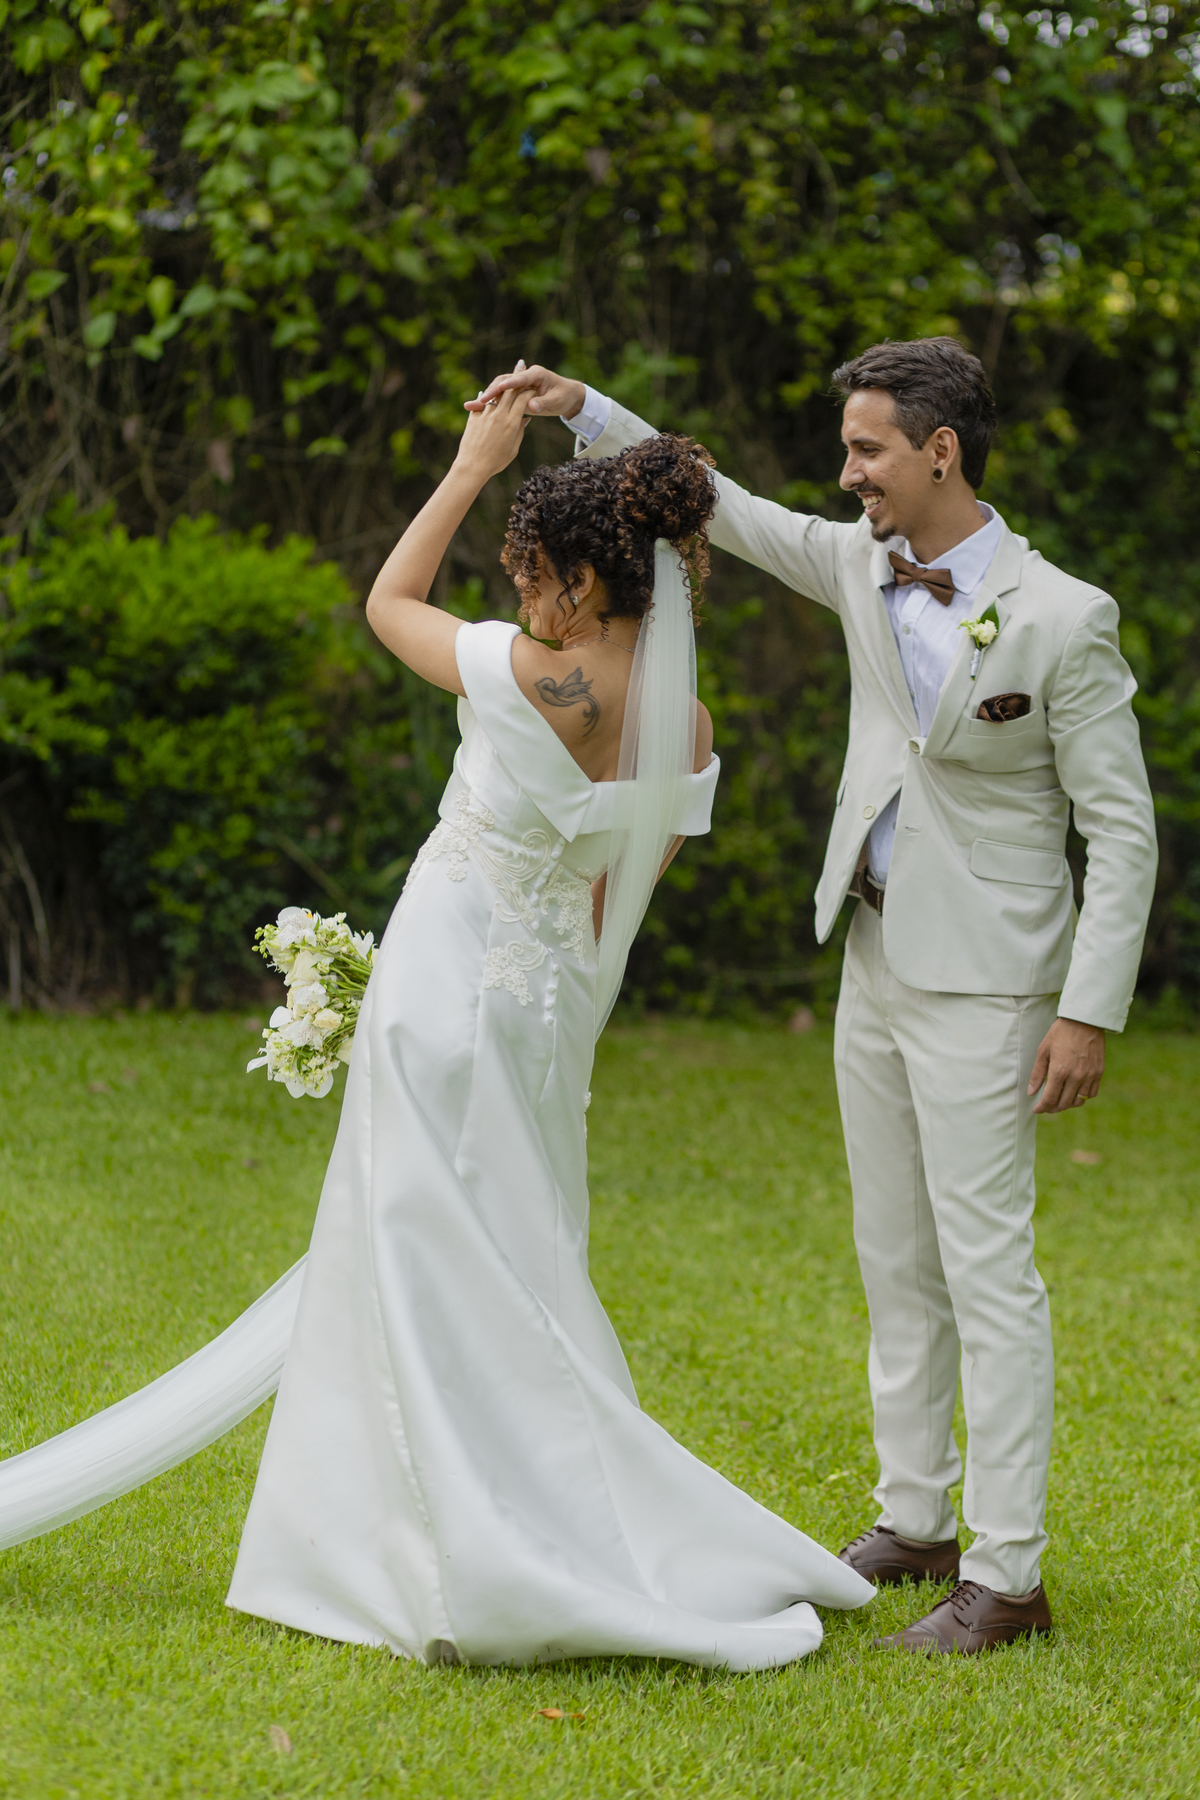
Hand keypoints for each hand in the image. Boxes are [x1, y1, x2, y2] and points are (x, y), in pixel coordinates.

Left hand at [452, 385, 530, 481]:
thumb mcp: (513, 449)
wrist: (472, 467)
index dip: (529, 390)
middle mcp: (498, 416)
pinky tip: (484, 394)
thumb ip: (519, 431)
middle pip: (509, 391)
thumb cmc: (496, 462)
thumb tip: (524, 419)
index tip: (532, 386)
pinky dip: (483, 398)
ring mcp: (485, 415)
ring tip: (503, 381)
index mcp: (511, 423)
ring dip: (500, 387)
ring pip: (495, 395)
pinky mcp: (473, 418)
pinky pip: (480, 403)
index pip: (523, 399)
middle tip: (521, 366)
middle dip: (516, 377)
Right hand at [464, 363, 585, 421]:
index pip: (520, 379)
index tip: (498, 391)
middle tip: (482, 401)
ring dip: (487, 397)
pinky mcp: (516, 392)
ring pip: (499, 388)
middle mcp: (525, 376)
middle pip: (504, 382)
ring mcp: (519, 383)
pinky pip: (500, 396)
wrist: (567, 396)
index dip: (508, 385)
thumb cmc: (563, 397)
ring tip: (473, 406)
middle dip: (492, 391)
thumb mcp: (556, 401)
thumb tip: (531, 407)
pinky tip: (476, 408)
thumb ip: (543, 403)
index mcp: (536, 374)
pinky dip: (490, 402)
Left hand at [1028, 1016, 1105, 1114]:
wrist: (1084, 1021)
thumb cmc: (1061, 1033)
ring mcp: (1089, 1076)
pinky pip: (1091, 1093)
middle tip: (1046, 1107)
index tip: (1036, 1110)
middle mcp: (1076, 1077)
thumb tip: (1031, 1092)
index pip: (1049, 1099)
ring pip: (1078, 1101)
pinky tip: (1074, 1093)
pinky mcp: (1099, 1073)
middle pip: (1064, 1104)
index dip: (1041, 1108)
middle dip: (1052, 1108)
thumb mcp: (1043, 1051)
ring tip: (1060, 1101)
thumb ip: (1037, 1073)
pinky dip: (1082, 1097)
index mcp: (1059, 1071)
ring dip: (1067, 1104)